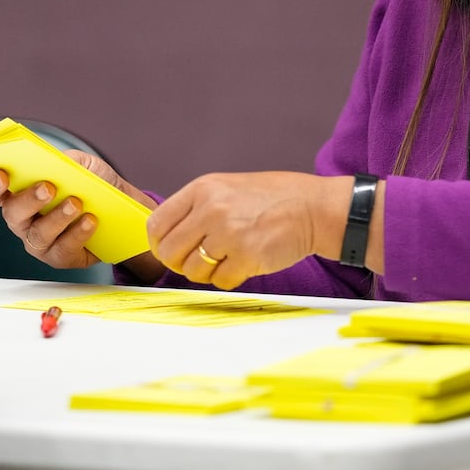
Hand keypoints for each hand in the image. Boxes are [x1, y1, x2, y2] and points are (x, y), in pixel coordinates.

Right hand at [0, 150, 163, 278]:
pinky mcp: (59, 258)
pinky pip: (63, 250)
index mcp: (19, 193)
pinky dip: (77, 233)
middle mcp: (23, 220)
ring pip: (38, 234)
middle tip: (48, 187)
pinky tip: (90, 221)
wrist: (121, 211)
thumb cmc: (93, 185)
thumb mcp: (84, 165)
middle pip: (12, 213)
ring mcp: (39, 242)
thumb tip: (58, 161)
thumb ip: (69, 160)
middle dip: (28, 199)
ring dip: (57, 217)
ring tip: (76, 203)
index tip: (0, 175)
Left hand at [146, 171, 348, 290]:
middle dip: (181, 262)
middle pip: (170, 252)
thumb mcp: (226, 188)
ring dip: (207, 272)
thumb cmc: (272, 199)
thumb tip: (166, 237)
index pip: (157, 225)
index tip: (170, 250)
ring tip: (227, 258)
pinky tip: (244, 262)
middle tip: (200, 260)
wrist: (312, 207)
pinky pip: (221, 281)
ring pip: (193, 271)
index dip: (160, 244)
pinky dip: (231, 278)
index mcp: (202, 189)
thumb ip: (195, 208)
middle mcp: (211, 209)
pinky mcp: (247, 256)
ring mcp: (229, 233)